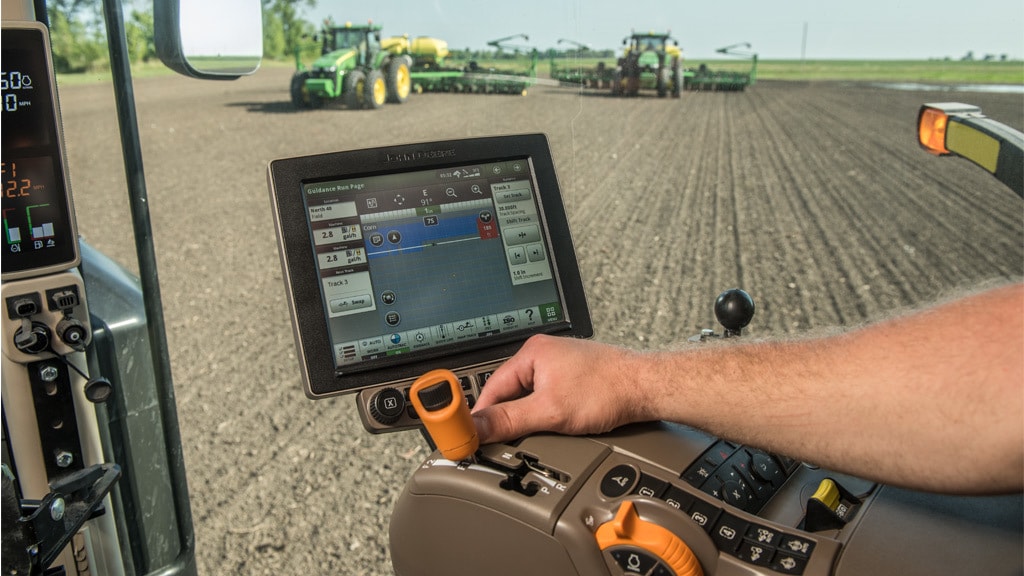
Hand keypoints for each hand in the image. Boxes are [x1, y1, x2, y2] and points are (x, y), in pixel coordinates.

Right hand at [471, 334, 644, 443]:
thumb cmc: (608, 389)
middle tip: (504, 441)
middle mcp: (543, 354)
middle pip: (509, 392)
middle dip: (507, 417)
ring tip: (536, 431)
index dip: (482, 416)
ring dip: (527, 415)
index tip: (472, 436)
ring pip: (529, 396)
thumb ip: (509, 420)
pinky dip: (544, 412)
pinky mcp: (573, 377)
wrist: (646, 388)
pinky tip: (553, 424)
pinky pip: (546, 396)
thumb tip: (476, 427)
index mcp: (531, 352)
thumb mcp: (549, 411)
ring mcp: (560, 364)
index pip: (491, 387)